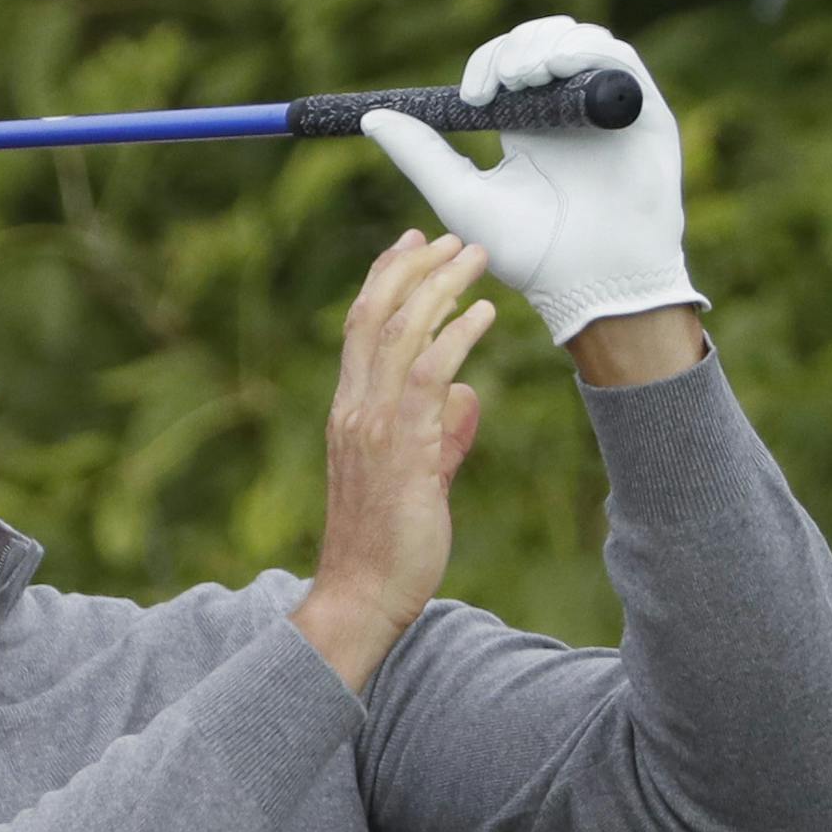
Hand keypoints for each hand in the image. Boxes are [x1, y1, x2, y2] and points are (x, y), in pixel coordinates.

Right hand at [292, 229, 491, 692]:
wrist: (361, 595)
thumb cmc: (387, 545)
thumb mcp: (415, 478)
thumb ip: (437, 434)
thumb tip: (466, 400)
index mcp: (348, 412)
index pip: (360, 329)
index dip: (384, 279)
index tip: (411, 244)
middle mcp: (353, 409)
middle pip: (373, 315)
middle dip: (411, 266)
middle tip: (449, 237)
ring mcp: (374, 426)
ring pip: (400, 333)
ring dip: (439, 286)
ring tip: (473, 256)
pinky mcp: (403, 446)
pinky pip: (429, 374)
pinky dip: (456, 334)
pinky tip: (483, 312)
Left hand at [359, 16, 711, 344]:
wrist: (591, 282)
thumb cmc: (530, 252)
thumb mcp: (462, 198)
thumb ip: (420, 155)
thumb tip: (370, 118)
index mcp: (524, 125)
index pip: (504, 65)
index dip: (486, 63)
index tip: (468, 96)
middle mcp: (566, 109)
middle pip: (539, 41)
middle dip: (512, 49)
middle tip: (497, 82)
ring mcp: (604, 106)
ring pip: (577, 40)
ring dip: (545, 44)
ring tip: (525, 76)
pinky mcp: (641, 109)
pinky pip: (618, 59)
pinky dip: (587, 52)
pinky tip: (560, 68)